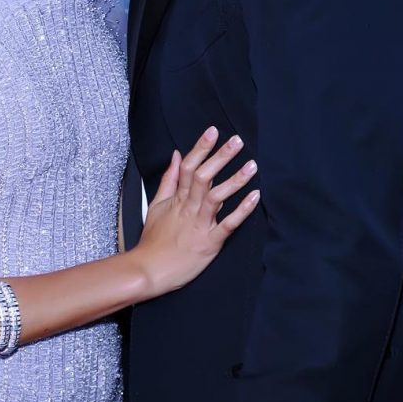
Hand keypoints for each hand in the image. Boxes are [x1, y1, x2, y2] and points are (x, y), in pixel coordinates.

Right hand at [136, 126, 258, 297]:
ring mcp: (199, 225)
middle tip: (237, 141)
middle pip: (204, 177)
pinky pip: (227, 225)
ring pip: (217, 197)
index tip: (213, 131)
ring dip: (235, 180)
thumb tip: (177, 156)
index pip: (189, 167)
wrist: (148, 270)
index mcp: (177, 199)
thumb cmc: (152, 240)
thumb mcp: (156, 205)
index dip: (202, 148)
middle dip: (221, 157)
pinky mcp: (209, 243)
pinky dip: (241, 211)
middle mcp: (189, 209)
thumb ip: (168, 180)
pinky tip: (254, 197)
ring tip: (252, 165)